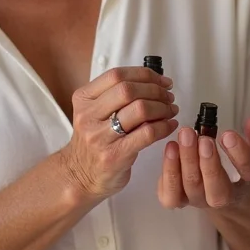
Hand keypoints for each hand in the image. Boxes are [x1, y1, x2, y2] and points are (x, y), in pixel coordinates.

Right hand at [59, 67, 178, 199]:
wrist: (79, 175)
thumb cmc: (94, 141)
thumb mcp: (93, 111)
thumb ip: (114, 95)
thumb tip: (152, 81)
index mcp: (84, 98)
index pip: (116, 75)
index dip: (144, 74)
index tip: (161, 80)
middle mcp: (89, 115)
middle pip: (128, 90)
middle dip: (155, 90)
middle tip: (168, 96)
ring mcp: (100, 136)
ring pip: (139, 109)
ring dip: (162, 107)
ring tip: (171, 110)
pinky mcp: (114, 155)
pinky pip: (147, 133)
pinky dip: (164, 126)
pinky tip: (170, 125)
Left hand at [157, 118, 249, 209]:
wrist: (225, 193)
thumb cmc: (237, 168)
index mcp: (248, 183)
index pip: (249, 173)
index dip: (240, 154)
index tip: (228, 134)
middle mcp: (224, 198)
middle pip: (217, 191)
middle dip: (209, 163)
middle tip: (203, 139)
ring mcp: (200, 201)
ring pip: (191, 189)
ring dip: (186, 162)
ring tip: (183, 136)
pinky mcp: (180, 200)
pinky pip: (171, 195)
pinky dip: (168, 173)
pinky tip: (171, 148)